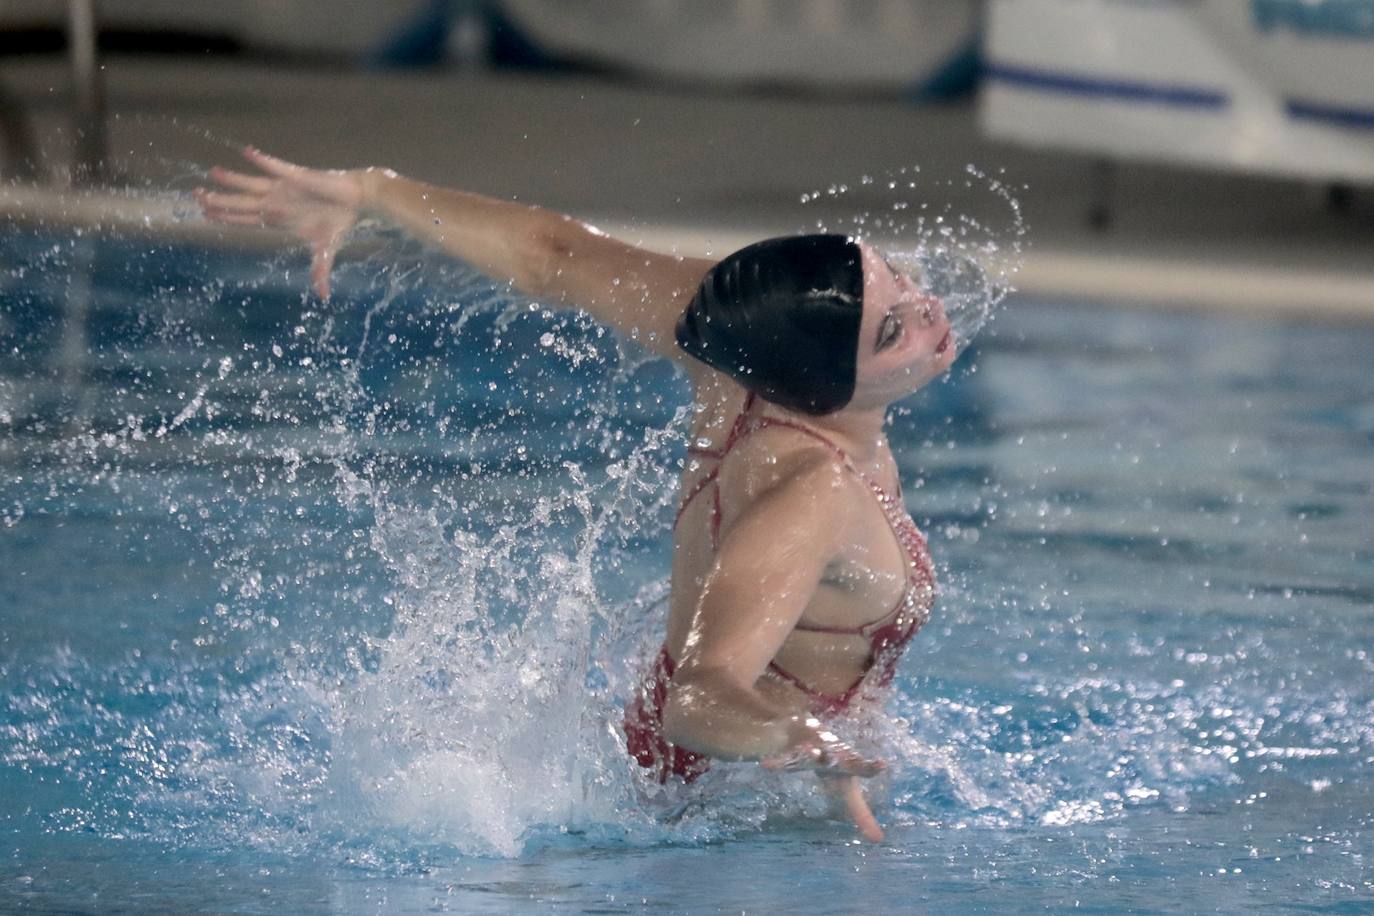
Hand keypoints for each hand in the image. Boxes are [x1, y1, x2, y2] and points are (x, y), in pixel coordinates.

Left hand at [193, 146, 368, 300]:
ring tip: (212, 173)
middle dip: (219, 200)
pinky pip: (276, 167)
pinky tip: (246, 152)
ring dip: (233, 180)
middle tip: (195, 195)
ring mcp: (284, 188)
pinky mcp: (297, 176)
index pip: (246, 218)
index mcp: (279, 219)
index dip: (226, 216)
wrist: (357, 201)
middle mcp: (276, 202)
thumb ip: (320, 270)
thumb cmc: (340, 222)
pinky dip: (262, 160)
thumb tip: (324, 298)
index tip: (205, 214)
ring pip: (252, 184)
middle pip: (241, 202)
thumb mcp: (327, 250)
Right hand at [760, 716, 886, 842]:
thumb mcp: (847, 790)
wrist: (807, 732)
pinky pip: (785, 760)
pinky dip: (777, 763)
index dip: (872, 767)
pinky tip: (767, 765)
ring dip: (811, 753)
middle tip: (847, 757)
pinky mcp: (792, 754)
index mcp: (848, 765)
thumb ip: (862, 815)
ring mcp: (812, 752)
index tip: (882, 764)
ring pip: (811, 753)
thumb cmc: (833, 767)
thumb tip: (879, 841)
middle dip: (842, 758)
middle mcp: (832, 756)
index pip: (863, 767)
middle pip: (837, 757)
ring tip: (810, 750)